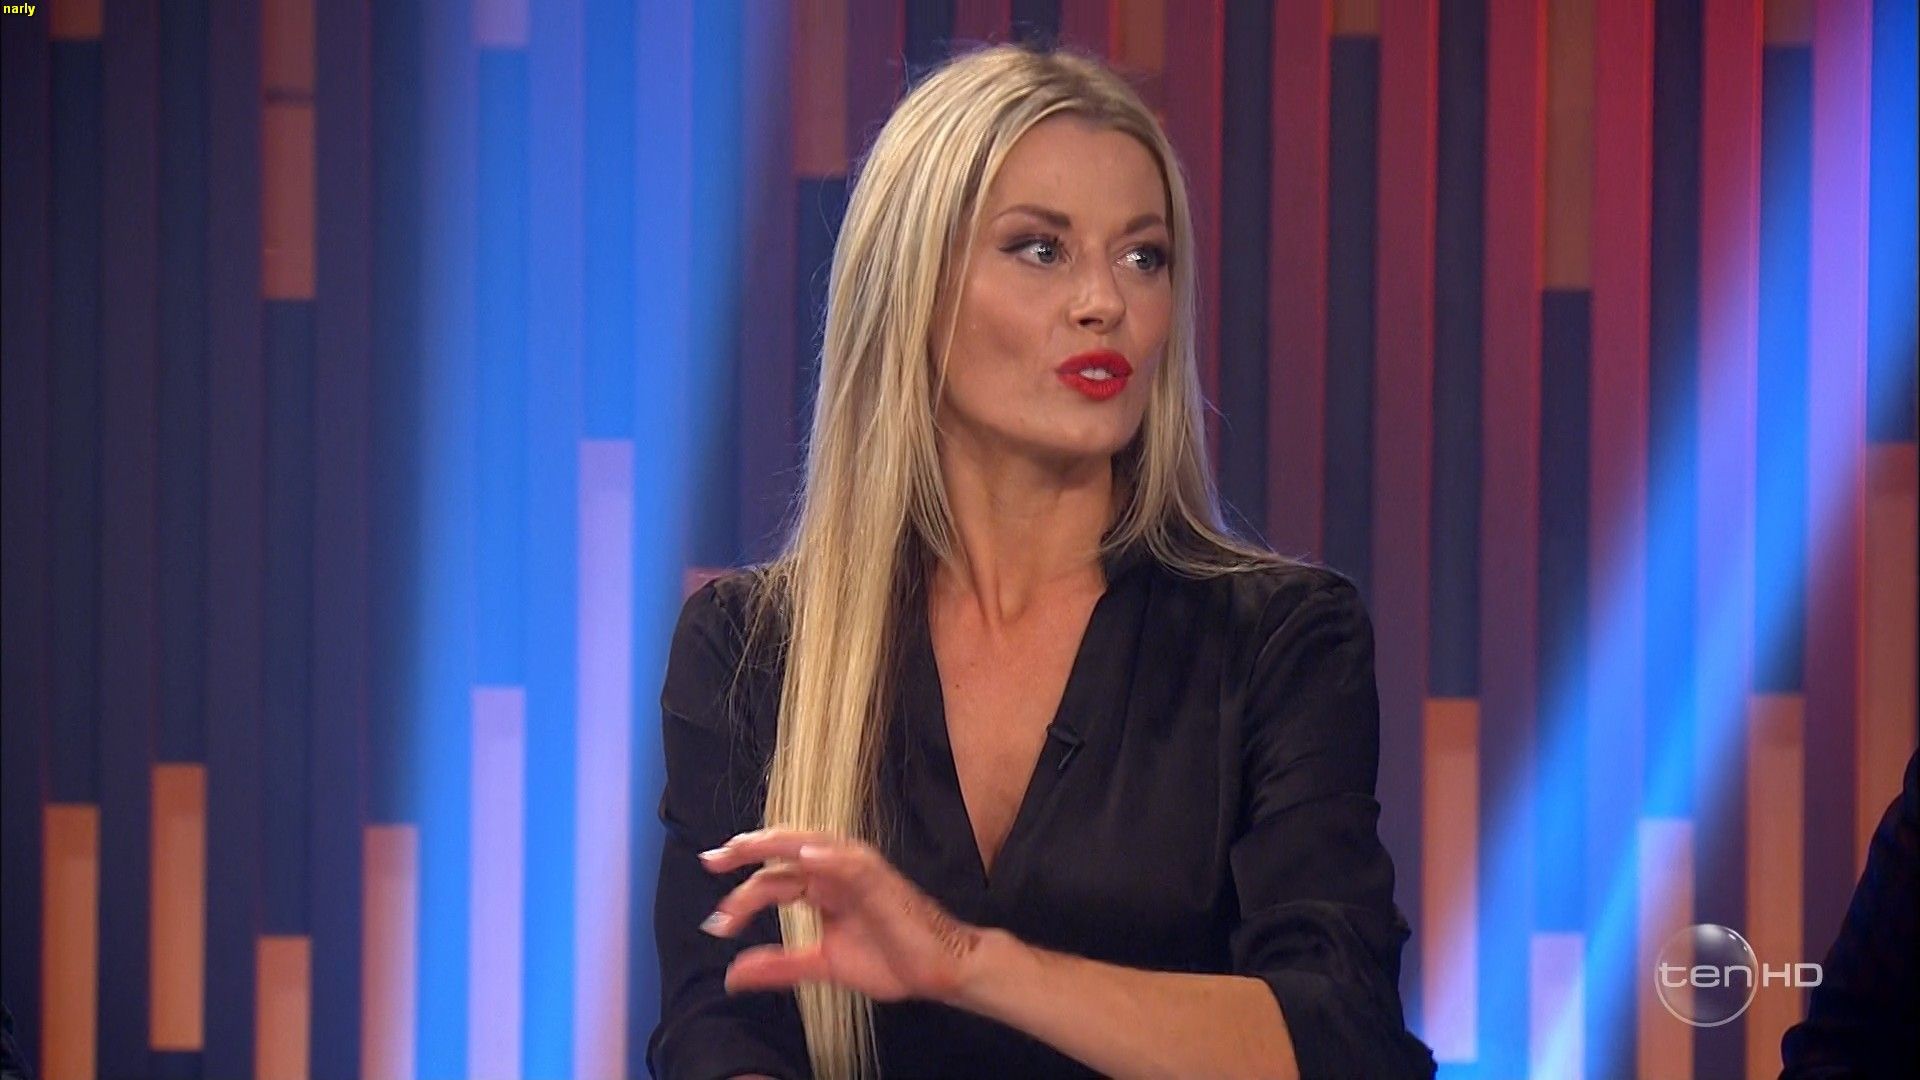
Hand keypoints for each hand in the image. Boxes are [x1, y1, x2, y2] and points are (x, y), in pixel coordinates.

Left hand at [696, 828, 986, 1003]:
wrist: (937, 972)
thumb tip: (732, 976)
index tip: (717, 924)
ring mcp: (858, 872)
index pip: (773, 882)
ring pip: (813, 845)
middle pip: (785, 853)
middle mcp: (836, 872)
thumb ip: (779, 966)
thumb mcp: (821, 966)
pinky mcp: (882, 880)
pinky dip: (830, 856)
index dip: (741, 898)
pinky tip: (806, 857)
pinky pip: (853, 862)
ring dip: (777, 844)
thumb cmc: (890, 960)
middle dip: (746, 851)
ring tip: (744, 846)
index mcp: (822, 887)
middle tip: (712, 860)